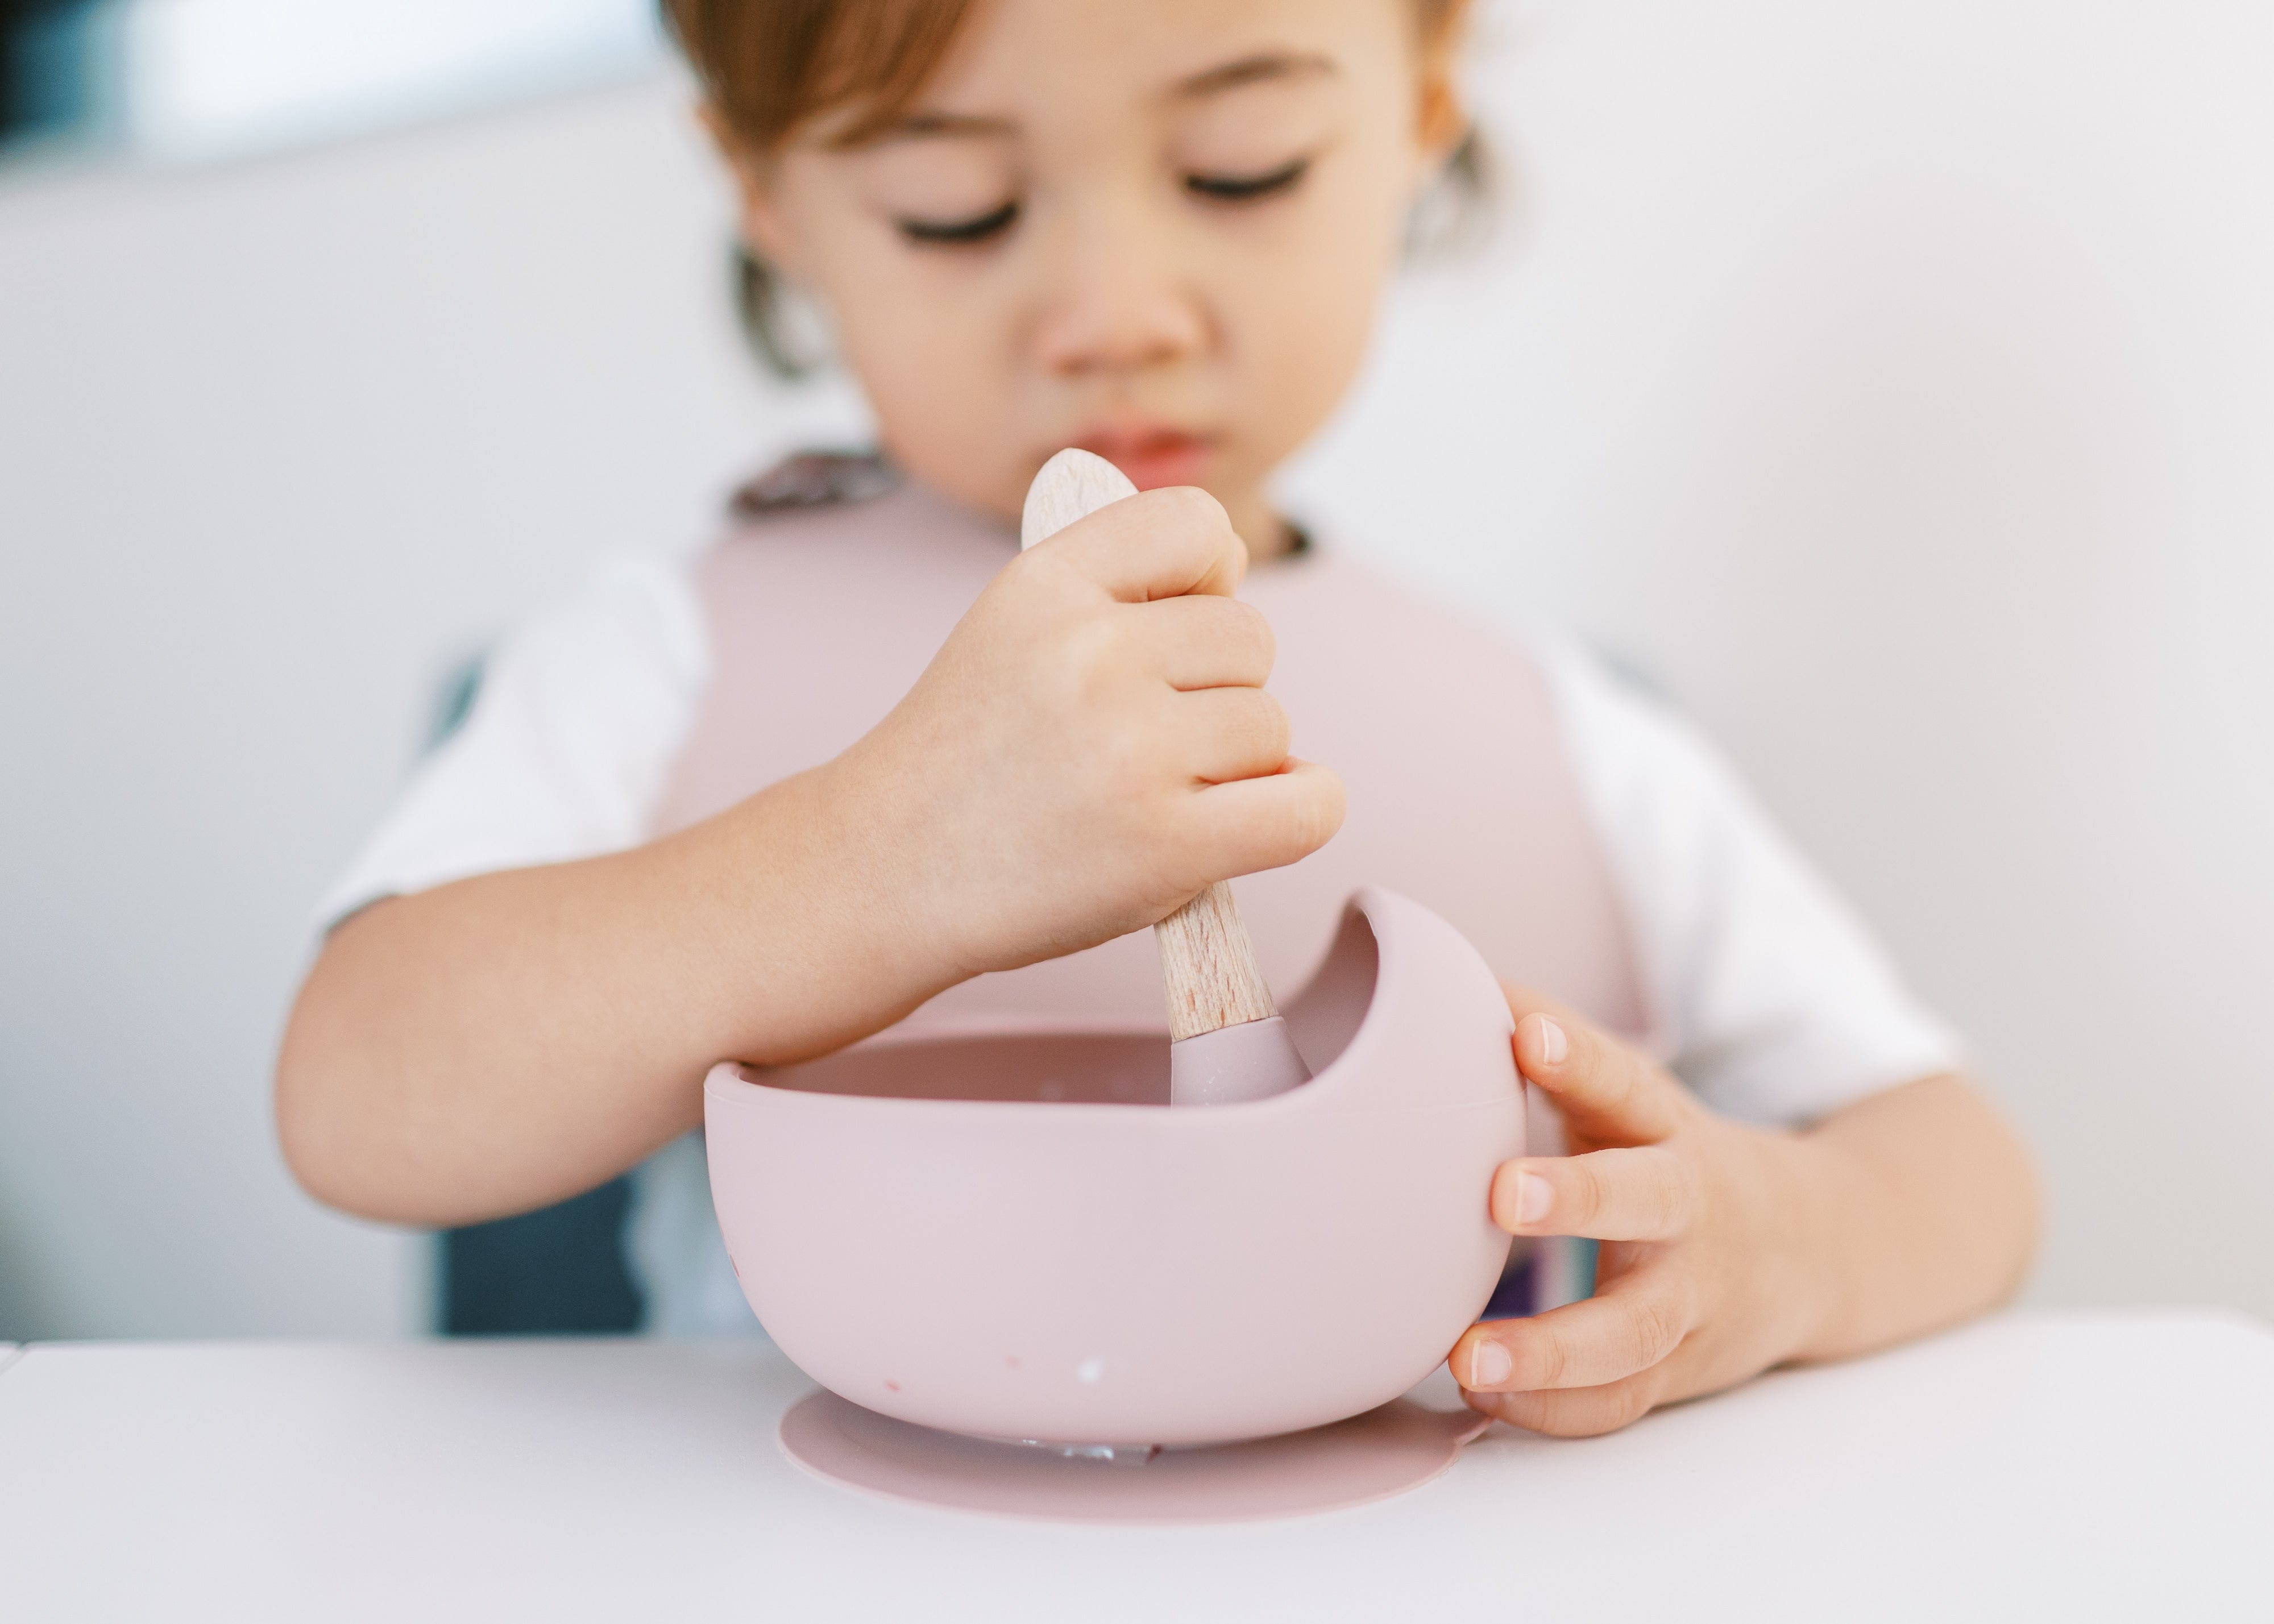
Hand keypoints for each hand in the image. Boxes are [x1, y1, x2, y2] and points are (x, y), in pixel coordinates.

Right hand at [827, 485, 1343, 981]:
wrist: (888, 873)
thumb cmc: (969, 758)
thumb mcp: (1014, 629)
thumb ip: (1120, 585)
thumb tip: (1234, 559)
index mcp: (1048, 582)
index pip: (1198, 524)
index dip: (1203, 581)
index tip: (1164, 638)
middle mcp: (1089, 652)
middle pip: (1251, 639)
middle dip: (1216, 690)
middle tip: (1137, 743)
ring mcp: (1130, 749)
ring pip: (1273, 727)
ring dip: (1236, 765)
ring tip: (1151, 795)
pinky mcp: (1165, 844)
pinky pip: (1308, 806)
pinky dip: (1298, 811)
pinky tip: (1247, 822)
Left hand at [1449, 989, 1835, 1435]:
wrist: (1821, 1248)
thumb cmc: (1676, 1156)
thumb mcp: (1631, 1096)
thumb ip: (1552, 1047)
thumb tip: (1449, 975)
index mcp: (1667, 1128)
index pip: (1624, 1081)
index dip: (1577, 1056)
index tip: (1525, 1033)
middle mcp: (1688, 1210)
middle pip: (1645, 1201)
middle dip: (1578, 1198)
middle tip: (1500, 1194)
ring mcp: (1690, 1299)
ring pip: (1631, 1331)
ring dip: (1549, 1351)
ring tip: (1466, 1357)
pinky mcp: (1679, 1369)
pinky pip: (1618, 1401)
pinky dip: (1553, 1408)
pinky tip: (1483, 1396)